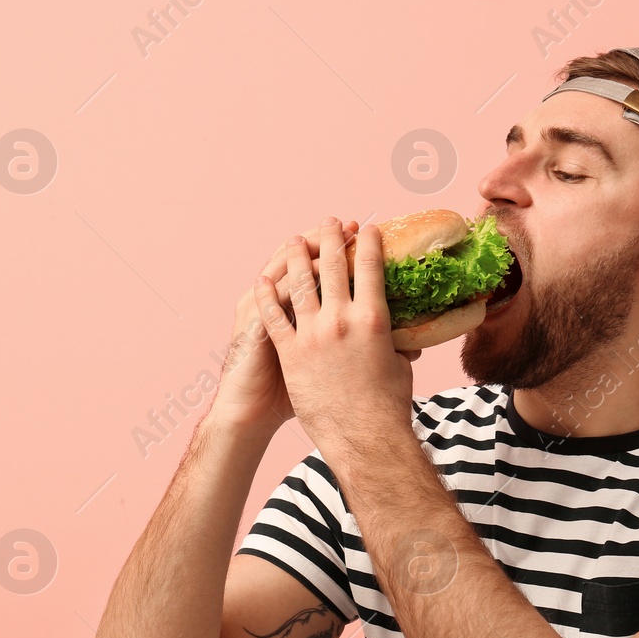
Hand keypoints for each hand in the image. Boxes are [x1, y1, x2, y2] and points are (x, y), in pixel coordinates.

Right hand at [208, 218, 361, 434]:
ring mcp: (262, 311)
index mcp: (288, 305)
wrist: (251, 412)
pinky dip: (296, 278)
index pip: (314, 265)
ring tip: (334, 234)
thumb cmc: (284, 390)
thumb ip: (337, 338)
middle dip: (327, 240)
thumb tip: (387, 337)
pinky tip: (315, 268)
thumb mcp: (311, 356)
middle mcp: (273, 301)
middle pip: (302, 258)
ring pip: (286, 269)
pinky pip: (276, 295)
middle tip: (351, 224)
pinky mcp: (257, 328)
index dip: (338, 248)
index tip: (364, 234)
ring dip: (311, 249)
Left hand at [251, 219, 418, 449]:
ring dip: (297, 256)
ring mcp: (312, 335)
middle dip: (332, 237)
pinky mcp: (290, 353)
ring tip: (295, 239)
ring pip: (301, 283)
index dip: (369, 242)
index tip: (368, 228)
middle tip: (331, 221)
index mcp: (373, 318)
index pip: (370, 267)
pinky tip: (263, 280)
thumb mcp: (399, 365)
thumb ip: (397, 344)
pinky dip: (267, 295)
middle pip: (333, 265)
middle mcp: (341, 319)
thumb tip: (407, 338)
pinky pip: (274, 316)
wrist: (363, 438)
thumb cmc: (388, 406)